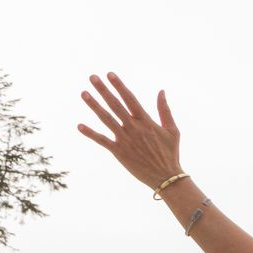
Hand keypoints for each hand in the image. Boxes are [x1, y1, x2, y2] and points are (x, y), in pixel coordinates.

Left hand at [77, 73, 182, 190]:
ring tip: (83, 93)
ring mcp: (125, 139)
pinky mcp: (119, 152)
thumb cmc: (171, 153)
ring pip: (106, 119)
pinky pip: (102, 140)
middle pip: (115, 105)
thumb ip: (165, 110)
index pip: (130, 99)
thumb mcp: (173, 130)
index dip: (119, 86)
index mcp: (146, 122)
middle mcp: (134, 128)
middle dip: (103, 90)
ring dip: (94, 105)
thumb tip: (161, 91)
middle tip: (92, 77)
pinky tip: (79, 125)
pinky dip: (91, 133)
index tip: (109, 74)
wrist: (166, 177)